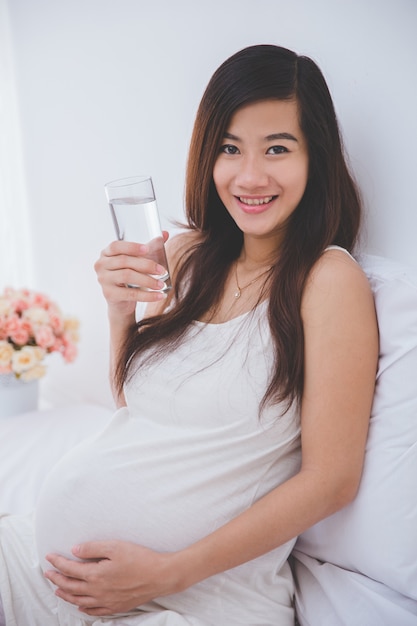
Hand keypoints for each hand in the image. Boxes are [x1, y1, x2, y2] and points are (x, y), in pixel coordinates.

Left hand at [44, 540, 180, 616]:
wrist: (160, 576)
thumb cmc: (140, 558)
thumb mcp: (115, 546)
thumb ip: (93, 549)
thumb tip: (75, 550)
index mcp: (96, 575)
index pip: (70, 569)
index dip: (57, 562)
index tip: (49, 556)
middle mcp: (97, 591)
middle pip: (70, 587)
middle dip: (57, 579)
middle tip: (47, 573)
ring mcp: (106, 601)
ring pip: (79, 601)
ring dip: (66, 595)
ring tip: (57, 590)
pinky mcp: (116, 607)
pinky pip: (94, 611)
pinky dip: (83, 608)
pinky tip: (81, 605)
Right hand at [94, 233, 169, 316]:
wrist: (123, 301)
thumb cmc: (130, 277)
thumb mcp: (139, 260)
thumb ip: (151, 247)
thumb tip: (165, 234)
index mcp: (107, 253)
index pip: (116, 246)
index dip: (131, 247)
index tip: (147, 249)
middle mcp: (101, 265)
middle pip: (124, 261)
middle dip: (146, 265)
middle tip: (162, 270)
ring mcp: (103, 280)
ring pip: (127, 276)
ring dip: (148, 280)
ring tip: (161, 284)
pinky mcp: (109, 294)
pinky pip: (130, 294)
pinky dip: (147, 296)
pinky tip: (159, 295)